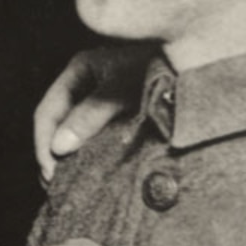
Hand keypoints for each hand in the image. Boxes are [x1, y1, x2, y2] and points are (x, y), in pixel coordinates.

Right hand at [33, 43, 148, 182]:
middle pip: (58, 124)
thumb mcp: (122, 90)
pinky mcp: (124, 113)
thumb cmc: (162, 66)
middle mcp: (88, 84)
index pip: (48, 111)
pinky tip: (92, 171)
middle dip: (53, 154)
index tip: (51, 171)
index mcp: (80, 70)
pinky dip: (90, 154)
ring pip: (75, 132)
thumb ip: (90, 116)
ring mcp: (105, 98)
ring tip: (69, 183)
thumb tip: (58, 147)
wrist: (202, 60)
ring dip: (70, 157)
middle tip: (55, 185)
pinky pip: (97, 136)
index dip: (44, 143)